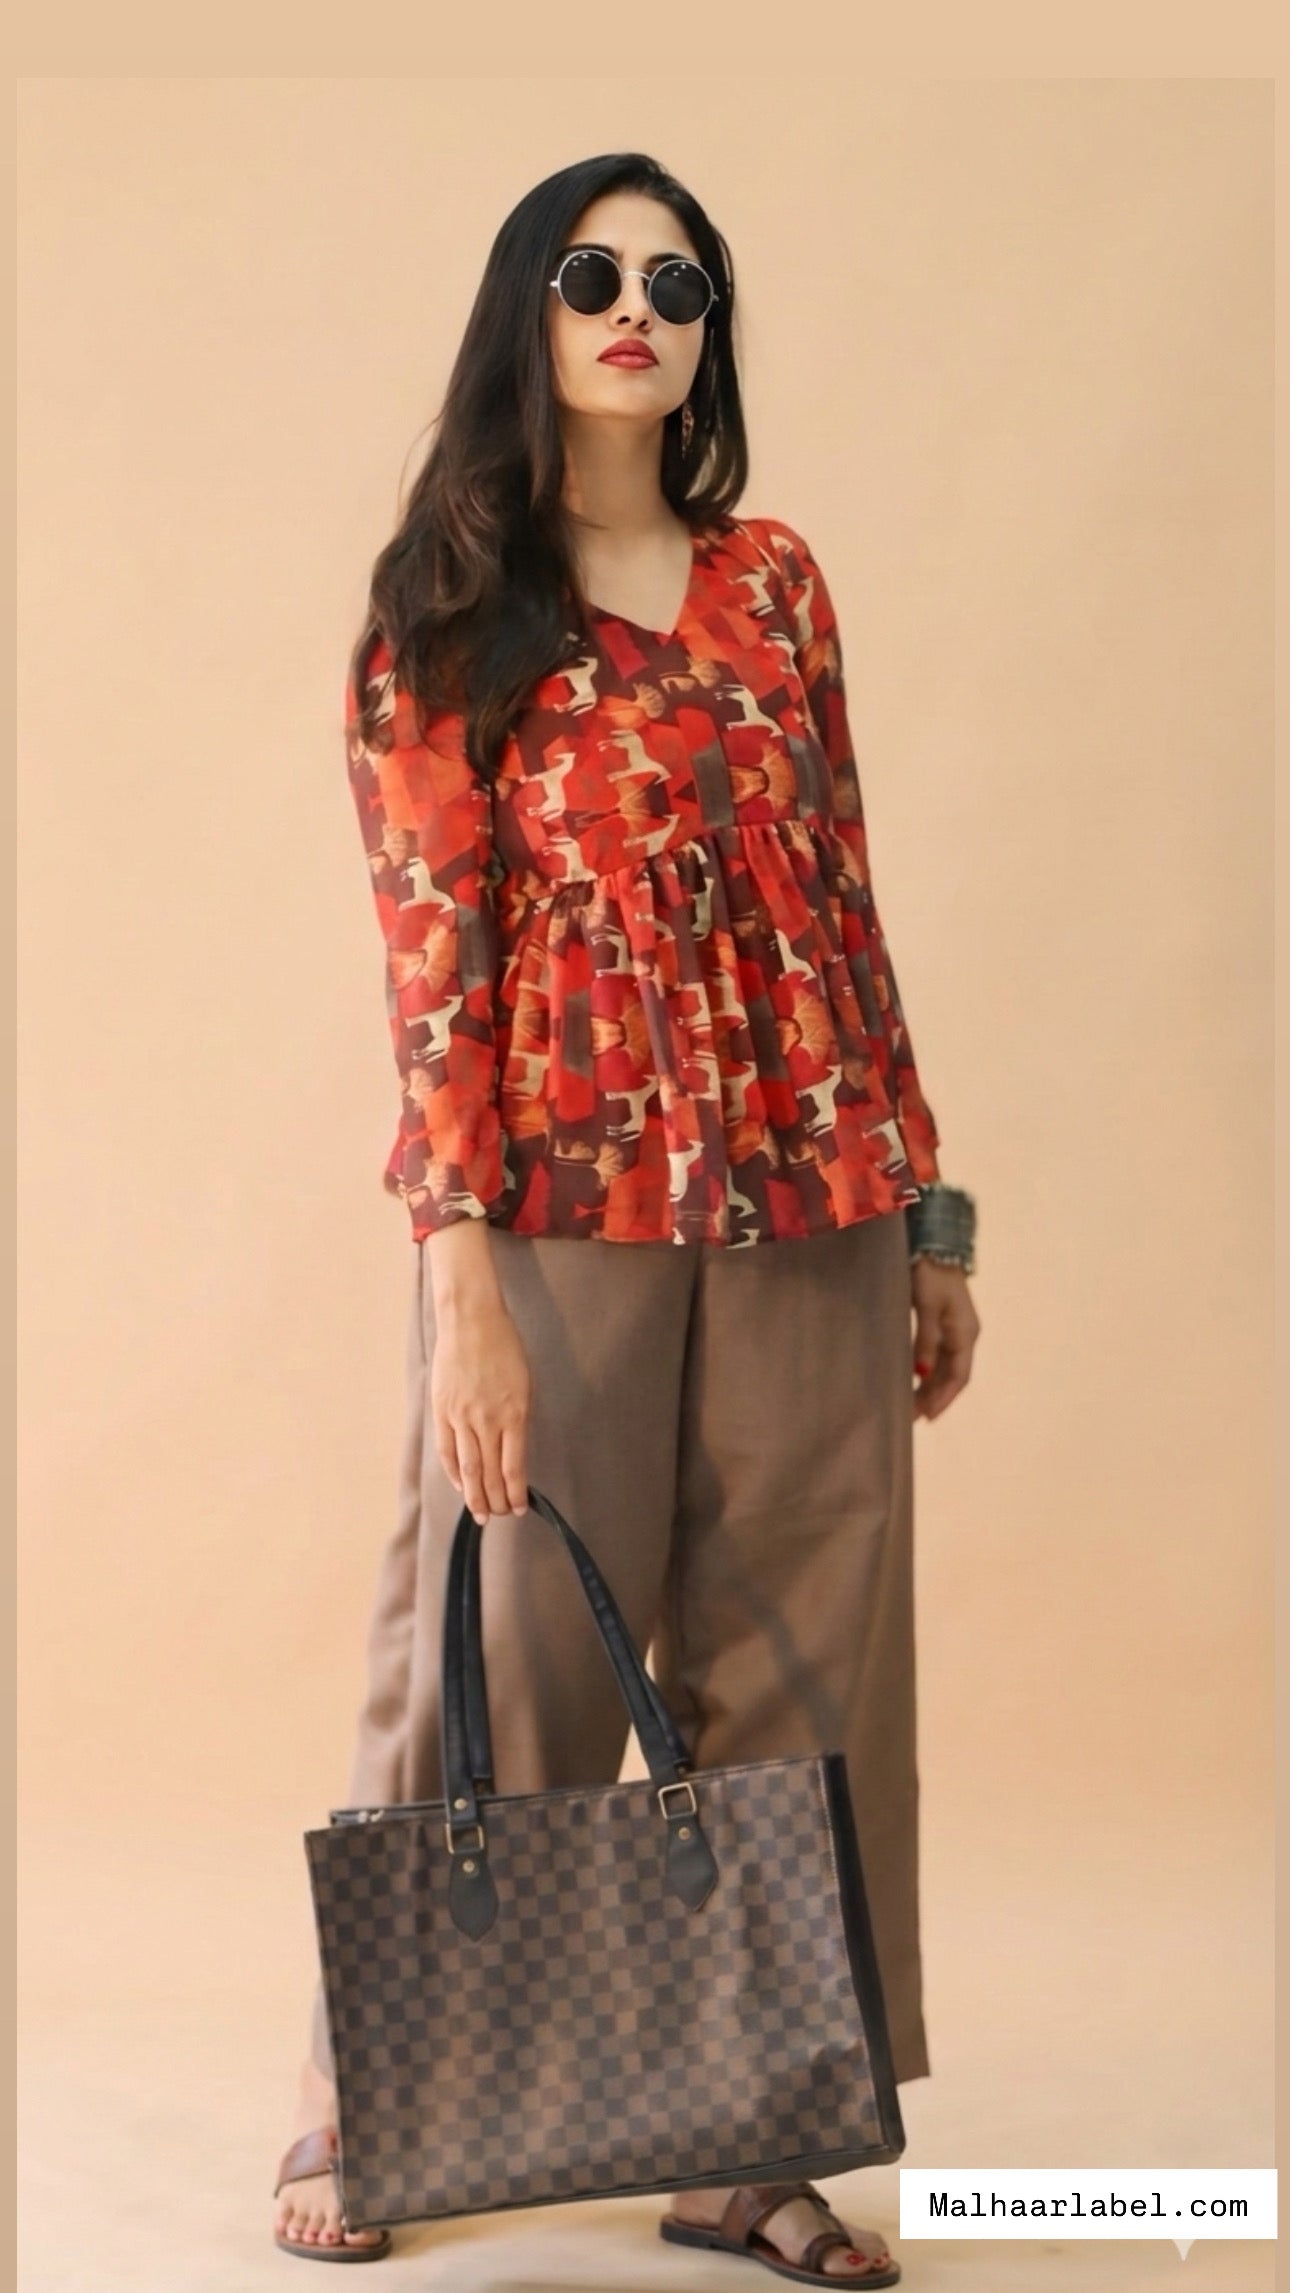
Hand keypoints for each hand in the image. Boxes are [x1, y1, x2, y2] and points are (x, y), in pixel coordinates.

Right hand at [429, 1294, 532, 1521]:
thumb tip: (514, 1451)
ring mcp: (461, 1417)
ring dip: (474, 1495)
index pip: (514, 1467)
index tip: (519, 1508)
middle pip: (490, 1473)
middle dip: (496, 1500)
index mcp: (514, 1414)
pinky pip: (447, 1449)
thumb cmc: (504, 1348)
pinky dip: (454, 1471)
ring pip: (468, 1468)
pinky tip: (461, 1485)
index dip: (516, 1493)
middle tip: (499, 1517)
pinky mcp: (442, 1410)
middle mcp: (487, 1420)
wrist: (471, 1321)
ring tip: (480, 1514)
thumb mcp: (525, 1384)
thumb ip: (519, 1419)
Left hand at [911, 1258, 979, 1420]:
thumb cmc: (931, 1275)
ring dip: (930, 1386)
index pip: (959, 1376)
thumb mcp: (928, 1307)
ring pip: (945, 1367)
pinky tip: (914, 1379)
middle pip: (952, 1375)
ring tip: (910, 1404)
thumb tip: (923, 1374)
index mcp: (966, 1334)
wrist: (936, 1245)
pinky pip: (939, 1355)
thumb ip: (925, 1340)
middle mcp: (964, 1335)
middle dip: (934, 1397)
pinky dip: (928, 1371)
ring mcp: (956, 1329)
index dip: (944, 1398)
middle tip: (911, 1417)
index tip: (928, 1417)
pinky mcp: (944, 1322)